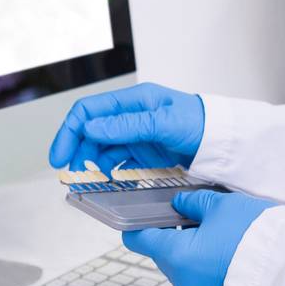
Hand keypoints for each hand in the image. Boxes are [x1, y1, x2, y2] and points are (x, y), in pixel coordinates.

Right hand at [48, 82, 204, 173]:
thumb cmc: (201, 123)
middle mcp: (131, 116)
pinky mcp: (146, 153)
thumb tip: (91, 128)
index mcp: (132, 101)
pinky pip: (119, 163)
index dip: (69, 132)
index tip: (59, 157)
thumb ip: (126, 126)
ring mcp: (137, 136)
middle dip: (77, 153)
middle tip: (70, 177)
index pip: (88, 111)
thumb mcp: (162, 123)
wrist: (225, 141)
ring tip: (86, 184)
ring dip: (91, 166)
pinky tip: (106, 184)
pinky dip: (109, 174)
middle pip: (91, 133)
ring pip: (102, 150)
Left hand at [122, 189, 275, 285]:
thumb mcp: (223, 205)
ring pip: (186, 270)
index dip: (138, 224)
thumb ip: (195, 202)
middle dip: (175, 236)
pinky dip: (212, 269)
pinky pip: (206, 284)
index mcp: (175, 256)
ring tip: (222, 235)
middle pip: (164, 255)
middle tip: (197, 216)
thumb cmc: (256, 239)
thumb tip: (181, 203)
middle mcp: (183, 283)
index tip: (145, 213)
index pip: (138, 240)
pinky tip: (232, 255)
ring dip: (196, 253)